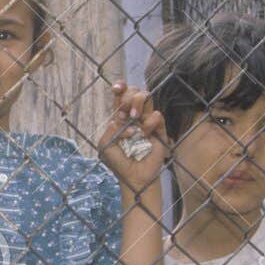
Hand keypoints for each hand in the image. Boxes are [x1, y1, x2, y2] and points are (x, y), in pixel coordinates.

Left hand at [97, 81, 168, 196]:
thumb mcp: (105, 145)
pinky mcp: (159, 128)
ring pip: (147, 97)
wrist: (134, 177)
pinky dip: (149, 123)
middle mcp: (134, 115)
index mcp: (120, 116)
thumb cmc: (119, 162)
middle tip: (124, 112)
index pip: (121, 95)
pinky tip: (144, 135)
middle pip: (134, 91)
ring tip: (133, 117)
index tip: (116, 88)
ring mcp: (147, 120)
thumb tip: (121, 118)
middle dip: (128, 96)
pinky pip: (157, 115)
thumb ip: (110, 128)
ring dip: (138, 103)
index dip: (120, 87)